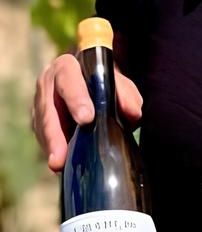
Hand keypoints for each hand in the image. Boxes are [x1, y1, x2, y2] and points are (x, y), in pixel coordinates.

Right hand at [31, 53, 142, 171]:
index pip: (68, 79)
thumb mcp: (116, 81)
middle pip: (48, 109)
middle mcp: (47, 84)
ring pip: (42, 126)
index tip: (87, 119)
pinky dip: (52, 151)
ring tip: (58, 164)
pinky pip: (43, 138)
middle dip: (55, 133)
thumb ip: (125, 94)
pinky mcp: (38, 121)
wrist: (88, 79)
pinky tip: (61, 164)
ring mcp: (40, 104)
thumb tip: (133, 113)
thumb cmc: (102, 80)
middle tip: (61, 155)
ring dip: (51, 147)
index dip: (76, 99)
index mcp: (66, 67)